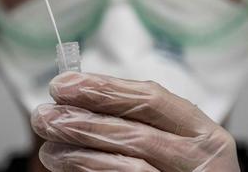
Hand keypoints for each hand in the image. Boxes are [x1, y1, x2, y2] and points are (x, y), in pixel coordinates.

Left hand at [31, 72, 239, 170]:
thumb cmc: (180, 170)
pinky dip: (91, 171)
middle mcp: (202, 158)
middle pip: (135, 131)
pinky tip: (66, 165)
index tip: (64, 83)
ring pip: (128, 162)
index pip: (151, 99)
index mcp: (203, 132)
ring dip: (80, 151)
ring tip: (48, 145)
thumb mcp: (172, 143)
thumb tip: (76, 102)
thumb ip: (134, 122)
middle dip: (84, 119)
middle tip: (44, 114)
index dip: (104, 88)